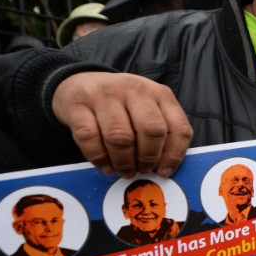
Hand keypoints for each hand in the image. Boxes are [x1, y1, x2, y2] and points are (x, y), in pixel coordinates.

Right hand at [52, 72, 193, 177]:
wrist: (80, 83)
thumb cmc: (120, 104)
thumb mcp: (147, 109)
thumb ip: (160, 132)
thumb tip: (164, 168)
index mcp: (159, 93)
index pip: (178, 127)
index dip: (174, 155)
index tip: (163, 171)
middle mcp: (134, 90)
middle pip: (151, 130)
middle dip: (148, 158)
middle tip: (142, 170)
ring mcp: (104, 95)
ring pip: (120, 137)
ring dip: (124, 162)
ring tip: (124, 171)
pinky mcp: (77, 104)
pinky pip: (90, 138)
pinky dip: (99, 158)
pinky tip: (106, 166)